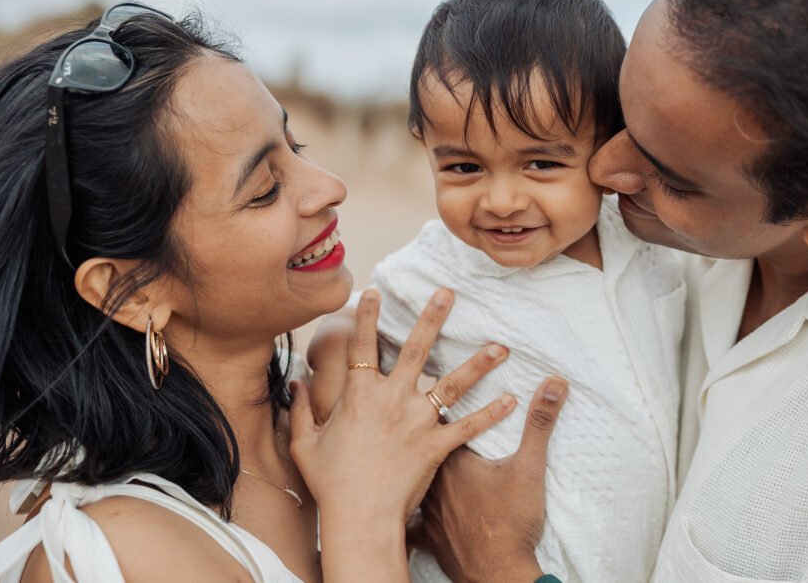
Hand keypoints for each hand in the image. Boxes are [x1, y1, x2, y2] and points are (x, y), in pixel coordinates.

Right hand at [288, 288, 515, 578]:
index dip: (368, 317)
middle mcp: (391, 400)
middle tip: (447, 293)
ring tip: (501, 346)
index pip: (363, 346)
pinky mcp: (436, 445)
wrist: (358, 517)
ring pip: (453, 383)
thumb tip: (295, 385)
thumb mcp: (305, 445)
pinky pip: (468, 425)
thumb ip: (302, 411)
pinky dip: (491, 413)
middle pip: (416, 350)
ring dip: (478, 363)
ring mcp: (417, 421)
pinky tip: (512, 400)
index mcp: (359, 396)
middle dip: (432, 318)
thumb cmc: (330, 484)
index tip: (374, 290)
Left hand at [414, 376, 568, 582]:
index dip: (435, 405)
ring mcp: (427, 511)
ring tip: (407, 458)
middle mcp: (433, 482)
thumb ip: (539, 422)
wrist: (498, 574)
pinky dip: (403, 516)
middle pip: (418, 449)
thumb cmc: (512, 521)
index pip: (437, 422)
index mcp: (454, 460)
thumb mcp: (530, 466)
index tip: (432, 388)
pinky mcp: (427, 538)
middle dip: (418, 434)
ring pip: (409, 482)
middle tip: (416, 417)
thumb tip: (553, 385)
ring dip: (409, 470)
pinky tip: (396, 513)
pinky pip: (406, 523)